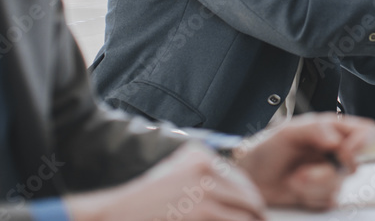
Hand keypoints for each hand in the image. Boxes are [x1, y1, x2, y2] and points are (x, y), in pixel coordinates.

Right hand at [65, 143, 265, 220]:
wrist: (118, 212)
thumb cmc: (146, 198)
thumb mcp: (176, 170)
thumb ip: (205, 172)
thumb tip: (241, 190)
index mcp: (202, 159)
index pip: (242, 182)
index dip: (253, 200)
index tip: (257, 212)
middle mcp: (206, 172)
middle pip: (248, 199)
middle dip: (257, 216)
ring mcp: (203, 195)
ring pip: (244, 215)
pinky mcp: (200, 215)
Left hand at [233, 113, 374, 209]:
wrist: (250, 177)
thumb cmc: (266, 149)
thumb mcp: (288, 130)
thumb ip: (315, 129)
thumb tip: (337, 139)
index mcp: (332, 130)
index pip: (365, 132)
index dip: (363, 142)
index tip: (345, 151)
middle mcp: (335, 152)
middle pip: (353, 165)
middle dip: (325, 173)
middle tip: (303, 172)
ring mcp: (330, 175)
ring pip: (338, 186)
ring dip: (311, 186)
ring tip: (293, 178)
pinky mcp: (323, 195)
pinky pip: (328, 200)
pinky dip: (309, 197)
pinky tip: (296, 188)